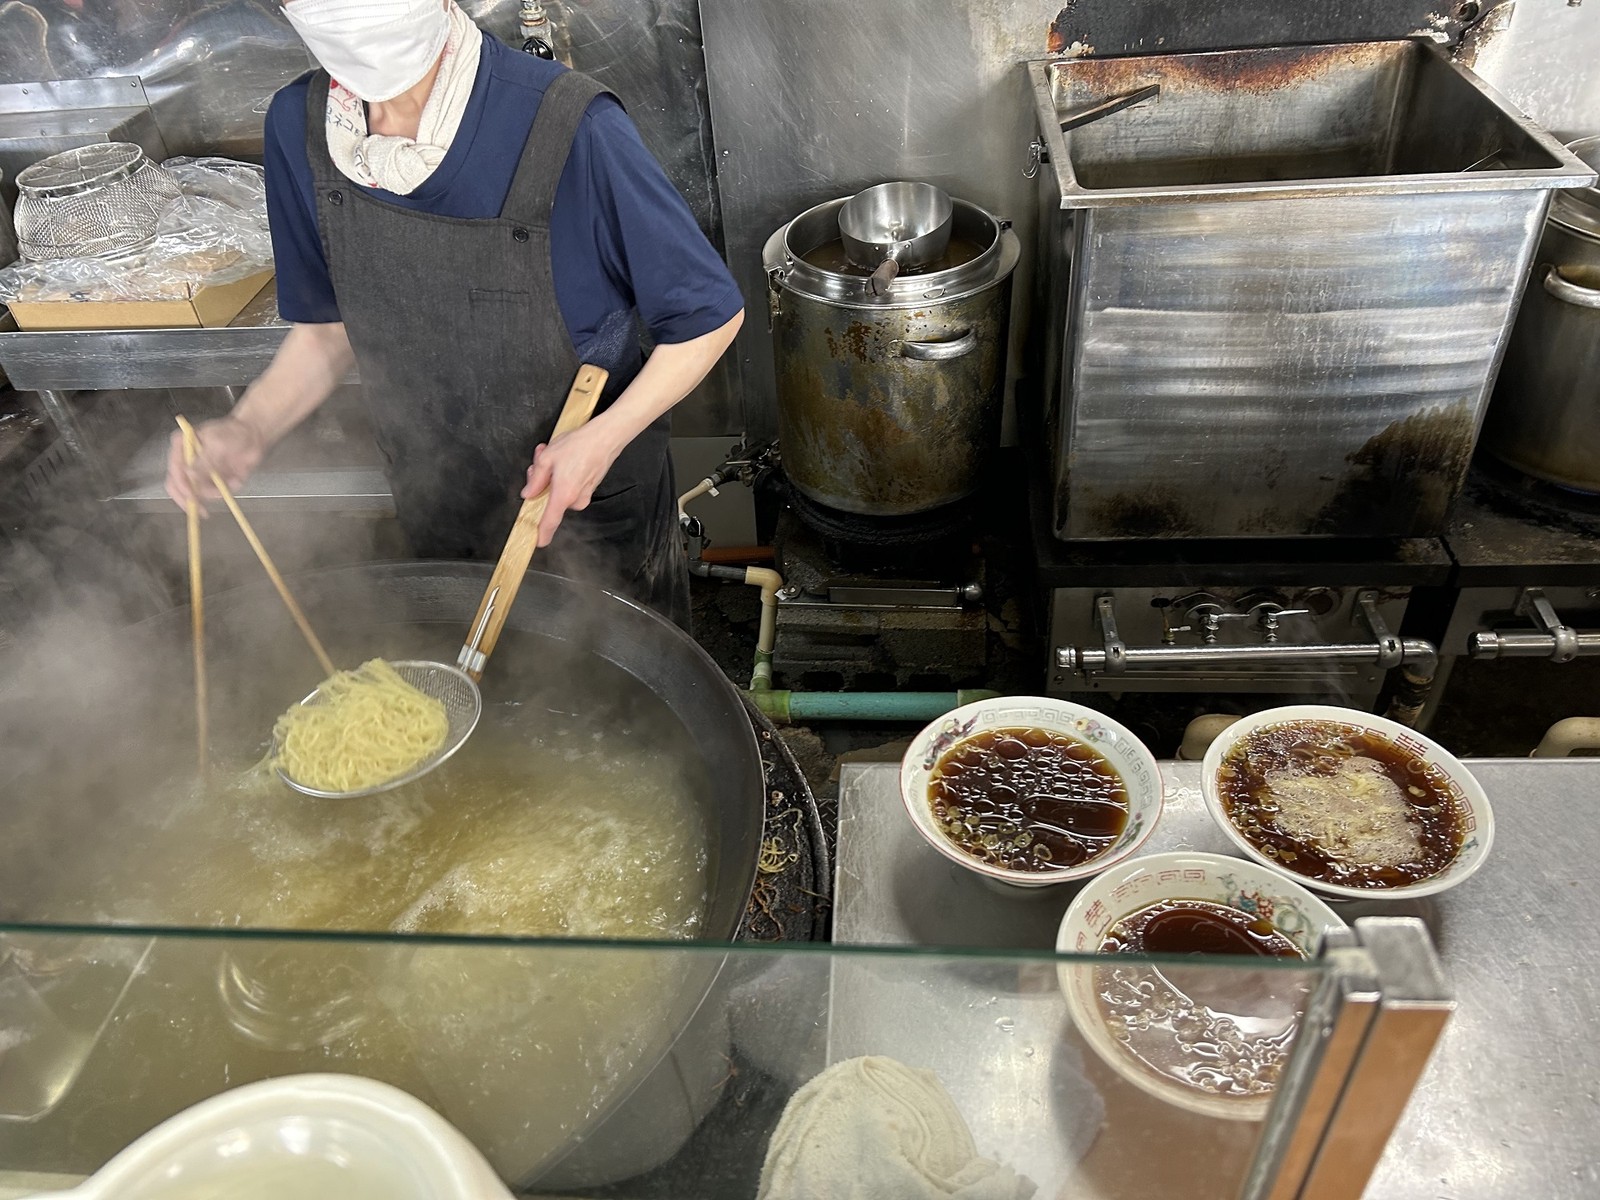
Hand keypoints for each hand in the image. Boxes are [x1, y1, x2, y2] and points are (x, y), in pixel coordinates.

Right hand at [164, 415, 267, 513]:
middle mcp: (185, 461)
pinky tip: (237, 480)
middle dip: (193, 499)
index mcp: (181, 447)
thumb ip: (204, 460)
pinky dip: (226, 491)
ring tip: (234, 481)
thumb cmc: (234, 432)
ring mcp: (198, 472)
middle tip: (203, 511)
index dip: (182, 487)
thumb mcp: (218, 443)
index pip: (174, 472)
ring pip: (198, 493)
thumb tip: (189, 475)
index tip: (193, 497)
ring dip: (215, 493)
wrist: (254, 436)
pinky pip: (214, 493)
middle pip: (179, 487)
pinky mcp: (211, 480)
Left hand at [520, 421, 626, 547]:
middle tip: (539, 462)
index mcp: (563, 495)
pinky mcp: (590, 489)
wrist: (605, 438)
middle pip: (550, 500)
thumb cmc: (579, 445)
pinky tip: (565, 458)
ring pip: (559, 491)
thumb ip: (535, 479)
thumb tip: (529, 493)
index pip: (549, 522)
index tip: (536, 542)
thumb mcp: (547, 458)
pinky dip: (564, 475)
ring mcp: (584, 495)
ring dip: (552, 476)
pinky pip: (570, 487)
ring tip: (553, 455)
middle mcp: (576, 500)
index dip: (541, 534)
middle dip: (541, 482)